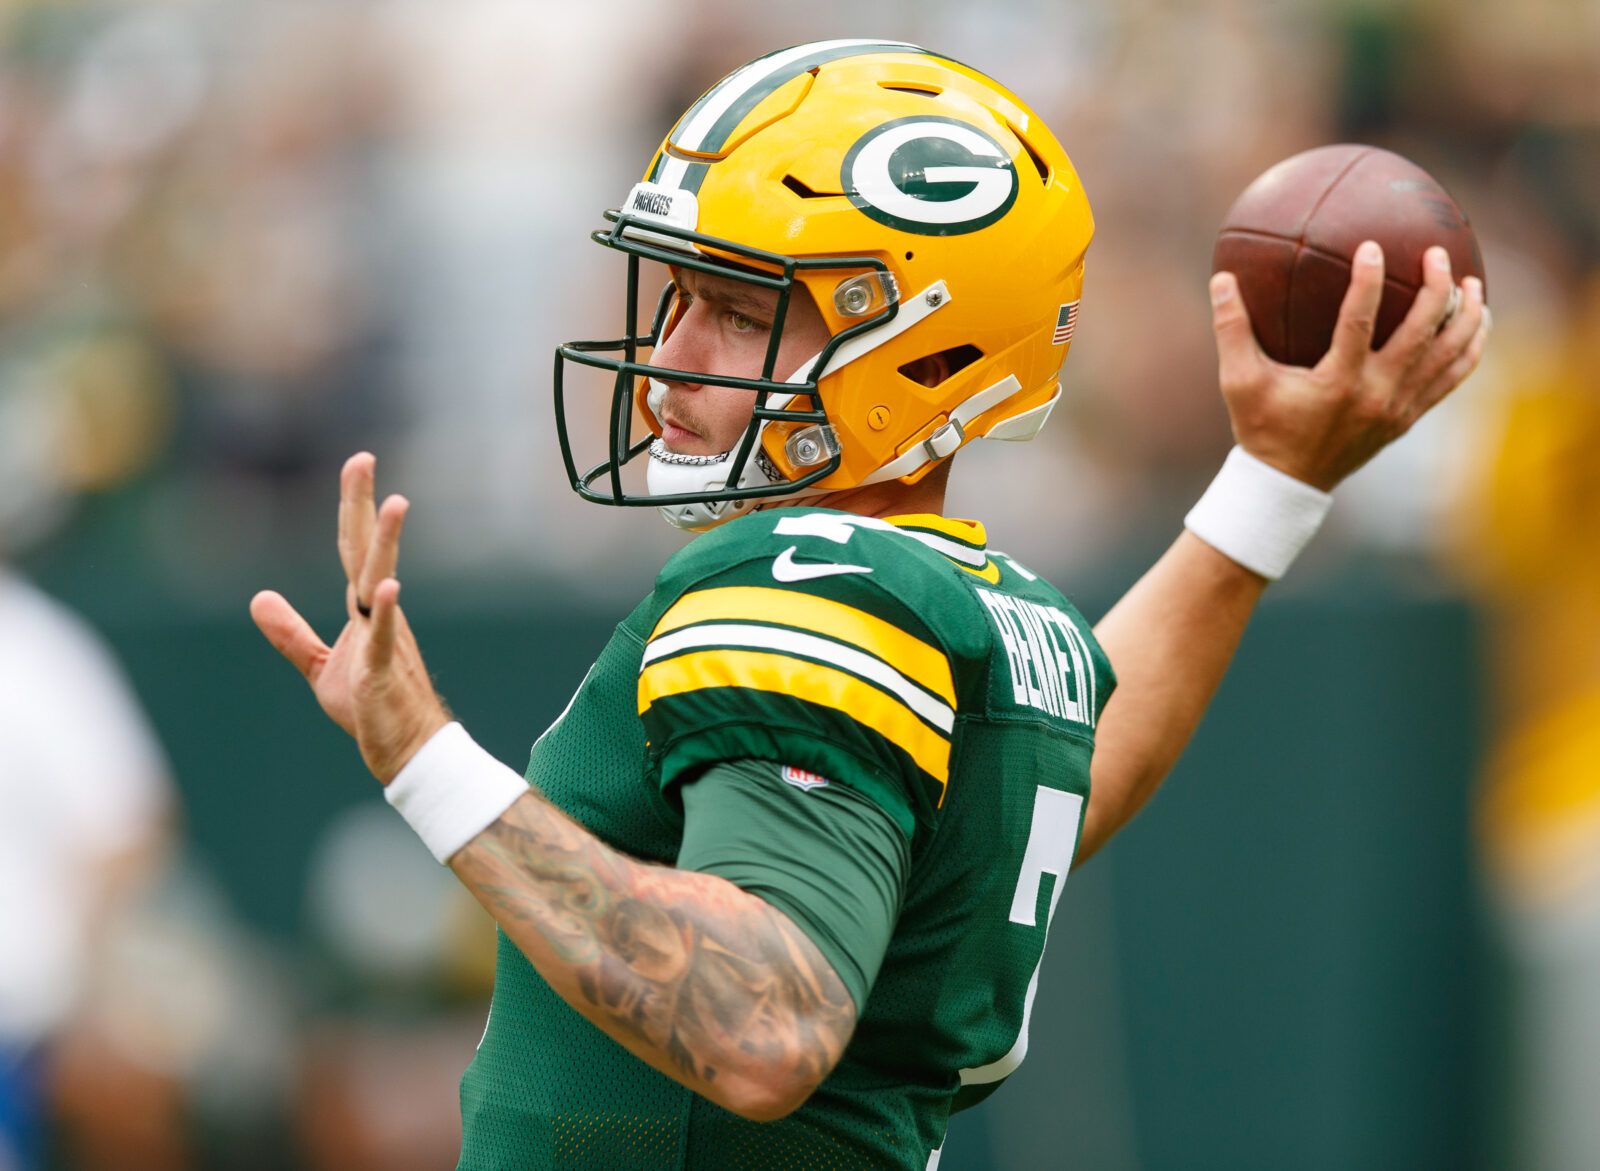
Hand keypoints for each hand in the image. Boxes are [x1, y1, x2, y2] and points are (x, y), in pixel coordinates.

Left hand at [250, 453, 449, 782]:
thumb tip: (258, 597)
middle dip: (363, 504)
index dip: (352, 507)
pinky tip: (389, 586)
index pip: (352, 548)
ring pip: (380, 582)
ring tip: (395, 504)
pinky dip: (384, 611)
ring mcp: (384, 639)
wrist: (406, 750)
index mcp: (362, 608)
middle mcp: (377, 613)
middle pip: (365, 551)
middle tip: (363, 459)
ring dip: (386, 543)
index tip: (358, 464)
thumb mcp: (318, 664)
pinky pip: (382, 637)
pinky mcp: (382, 672)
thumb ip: (290, 631)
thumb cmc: (370, 706)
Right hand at [1211, 241, 1489, 490]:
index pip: (1358, 323)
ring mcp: (1399, 407)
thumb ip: (1231, 329)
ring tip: (1470, 281)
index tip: (1372, 246)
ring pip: (1449, 354)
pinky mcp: (1409, 416)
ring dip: (1466, 314)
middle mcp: (1376, 394)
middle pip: (1422, 333)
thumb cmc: (1260, 427)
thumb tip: (1221, 277)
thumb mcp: (1238, 382)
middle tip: (1435, 252)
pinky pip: (1452, 377)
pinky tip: (1475, 320)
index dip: (1367, 281)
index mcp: (1337, 383)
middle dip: (1435, 287)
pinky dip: (1470, 347)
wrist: (1288, 483)